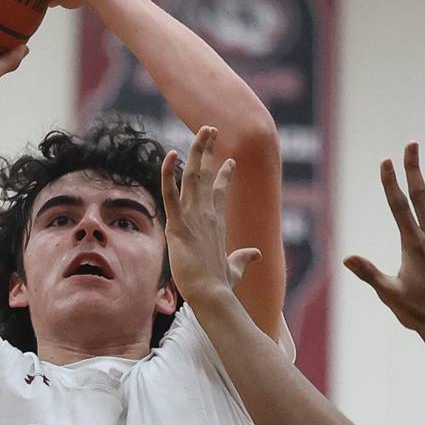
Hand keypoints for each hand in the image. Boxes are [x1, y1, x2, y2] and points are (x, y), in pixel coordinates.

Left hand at [162, 126, 260, 304]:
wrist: (211, 295)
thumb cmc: (221, 286)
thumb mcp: (235, 268)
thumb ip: (243, 258)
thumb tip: (256, 254)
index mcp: (218, 224)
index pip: (220, 192)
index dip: (223, 175)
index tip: (228, 160)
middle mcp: (207, 215)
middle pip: (207, 175)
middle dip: (209, 150)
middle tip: (211, 130)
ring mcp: (194, 217)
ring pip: (194, 176)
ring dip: (198, 151)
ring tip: (203, 130)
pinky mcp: (178, 224)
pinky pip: (170, 194)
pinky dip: (169, 173)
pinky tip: (169, 154)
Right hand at [344, 143, 424, 334]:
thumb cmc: (415, 311)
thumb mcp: (388, 292)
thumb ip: (369, 273)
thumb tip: (346, 258)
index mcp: (412, 245)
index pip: (398, 207)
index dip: (391, 183)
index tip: (386, 161)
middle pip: (421, 196)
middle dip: (415, 169)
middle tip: (412, 144)